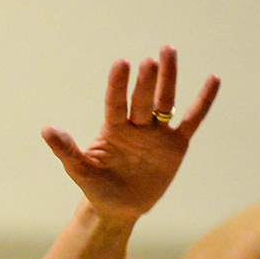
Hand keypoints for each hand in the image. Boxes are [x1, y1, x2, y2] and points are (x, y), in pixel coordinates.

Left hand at [42, 46, 220, 221]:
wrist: (119, 207)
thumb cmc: (96, 186)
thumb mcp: (79, 169)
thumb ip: (66, 150)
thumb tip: (46, 129)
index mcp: (113, 128)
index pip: (116, 102)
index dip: (118, 84)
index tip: (121, 63)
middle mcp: (135, 125)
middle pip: (142, 99)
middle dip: (146, 81)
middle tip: (151, 59)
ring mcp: (157, 133)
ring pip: (165, 101)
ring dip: (168, 78)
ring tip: (169, 51)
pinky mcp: (176, 144)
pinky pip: (191, 120)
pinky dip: (202, 101)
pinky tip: (213, 79)